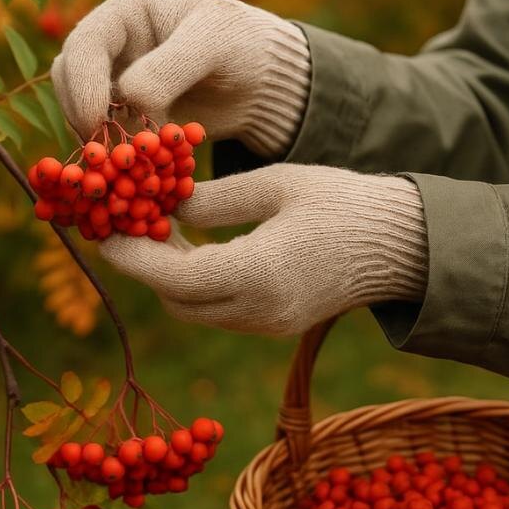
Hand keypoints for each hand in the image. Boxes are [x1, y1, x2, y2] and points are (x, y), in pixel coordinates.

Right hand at [51, 0, 310, 157]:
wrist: (265, 82)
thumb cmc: (243, 44)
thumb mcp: (214, 43)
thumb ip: (170, 67)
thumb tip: (126, 99)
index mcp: (126, 13)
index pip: (84, 44)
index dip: (81, 83)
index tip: (93, 120)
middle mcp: (112, 47)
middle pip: (69, 79)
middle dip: (80, 115)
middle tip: (102, 151)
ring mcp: (116, 84)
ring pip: (82, 113)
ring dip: (96, 141)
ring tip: (120, 166)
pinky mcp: (128, 119)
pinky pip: (108, 138)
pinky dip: (116, 158)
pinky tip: (132, 176)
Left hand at [99, 164, 429, 334]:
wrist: (403, 245)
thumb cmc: (344, 202)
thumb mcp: (277, 184)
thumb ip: (215, 200)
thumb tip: (164, 209)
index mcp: (260, 271)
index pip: (175, 276)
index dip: (132, 257)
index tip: (104, 232)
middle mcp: (260, 309)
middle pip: (176, 302)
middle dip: (144, 269)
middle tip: (126, 225)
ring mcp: (268, 324)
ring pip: (194, 312)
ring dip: (167, 279)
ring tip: (157, 231)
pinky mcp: (275, 325)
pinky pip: (218, 312)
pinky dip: (195, 286)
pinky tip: (192, 249)